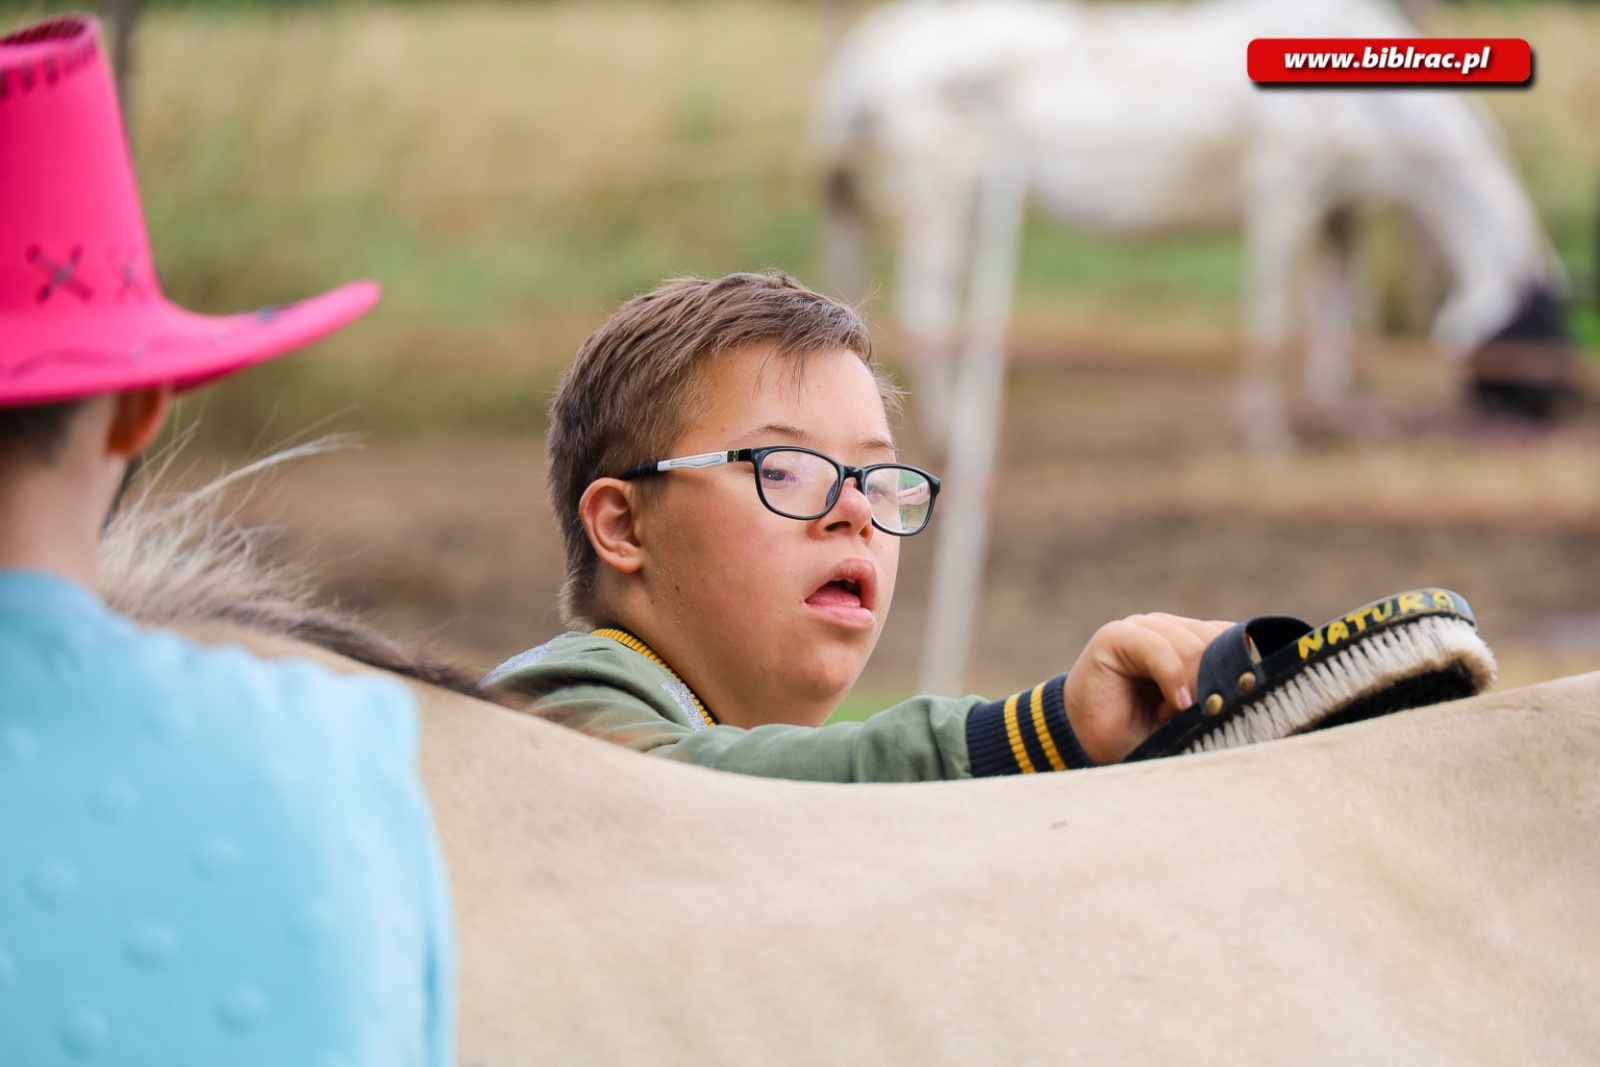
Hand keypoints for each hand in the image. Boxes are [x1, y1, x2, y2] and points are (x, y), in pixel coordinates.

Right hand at [1062, 613, 1232, 764]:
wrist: (1089, 744)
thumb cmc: (1143, 733)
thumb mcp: (1191, 716)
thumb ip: (1217, 694)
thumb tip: (1251, 687)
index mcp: (1190, 642)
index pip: (1231, 638)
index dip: (1239, 667)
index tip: (1241, 703)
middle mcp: (1169, 629)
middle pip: (1215, 640)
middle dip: (1218, 679)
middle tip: (1210, 713)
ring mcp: (1142, 628)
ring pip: (1191, 644)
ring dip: (1195, 683)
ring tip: (1182, 715)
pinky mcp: (1116, 636)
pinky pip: (1158, 647)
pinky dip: (1172, 676)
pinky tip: (1175, 704)